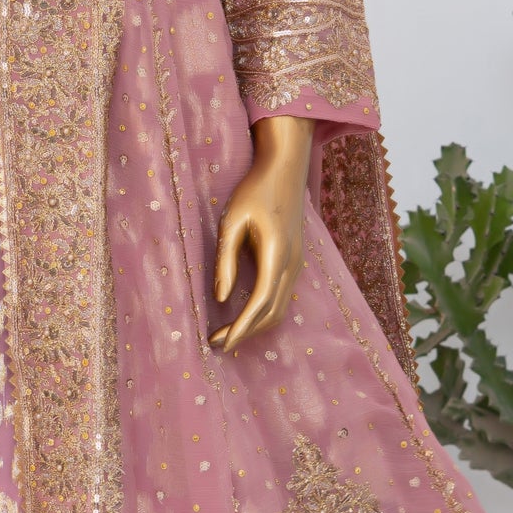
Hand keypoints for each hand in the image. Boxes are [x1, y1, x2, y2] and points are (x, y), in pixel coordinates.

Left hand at [211, 117, 311, 354]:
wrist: (285, 169)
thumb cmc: (254, 191)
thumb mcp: (232, 221)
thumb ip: (226, 260)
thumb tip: (221, 297)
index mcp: (278, 255)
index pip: (261, 303)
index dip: (242, 327)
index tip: (222, 343)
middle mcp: (293, 265)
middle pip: (273, 313)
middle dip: (246, 333)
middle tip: (215, 343)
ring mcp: (297, 264)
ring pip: (279, 309)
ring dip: (255, 326)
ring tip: (226, 334)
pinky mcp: (294, 262)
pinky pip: (281, 298)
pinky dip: (263, 313)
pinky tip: (243, 316)